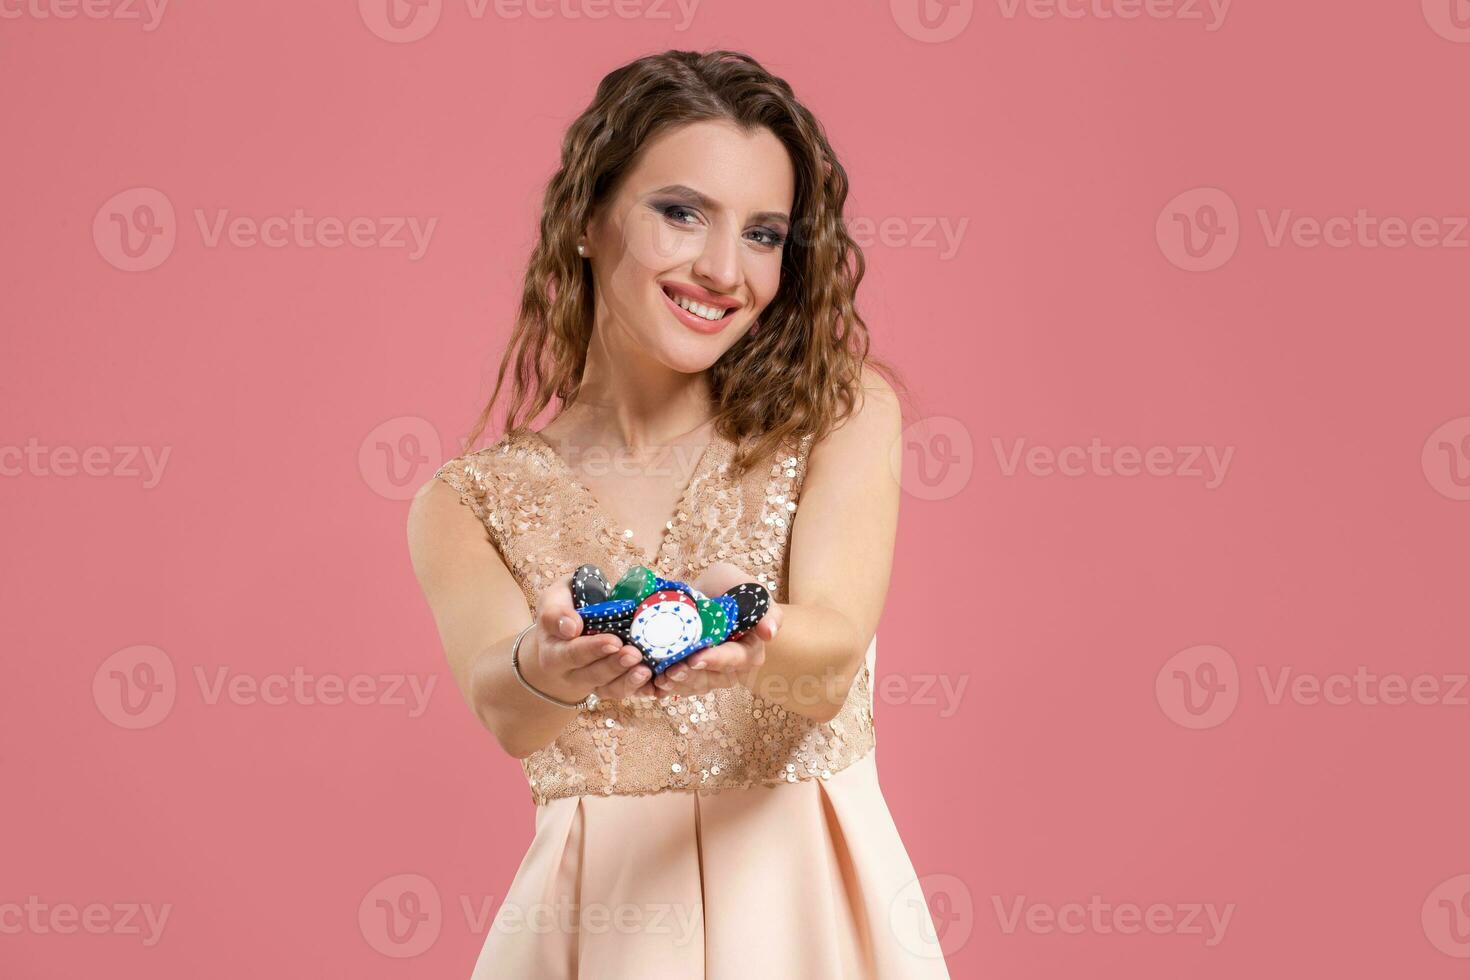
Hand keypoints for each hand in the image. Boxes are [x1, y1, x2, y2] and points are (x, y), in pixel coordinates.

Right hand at [519, 573, 652, 703]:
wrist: (565, 633)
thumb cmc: (563, 610)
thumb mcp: (552, 601)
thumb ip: (556, 612)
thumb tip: (571, 627)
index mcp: (554, 653)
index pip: (572, 654)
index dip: (593, 649)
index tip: (614, 641)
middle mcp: (571, 674)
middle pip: (593, 675)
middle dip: (615, 665)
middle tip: (634, 654)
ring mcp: (591, 683)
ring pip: (609, 688)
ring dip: (628, 680)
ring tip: (645, 670)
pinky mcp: (609, 686)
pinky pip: (623, 692)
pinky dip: (639, 688)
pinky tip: (653, 681)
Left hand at [636, 562, 782, 698]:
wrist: (711, 592)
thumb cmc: (734, 590)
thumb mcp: (753, 591)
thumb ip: (765, 610)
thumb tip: (769, 632)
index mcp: (749, 650)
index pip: (734, 659)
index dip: (715, 660)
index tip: (695, 658)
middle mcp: (732, 669)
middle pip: (711, 678)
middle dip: (689, 677)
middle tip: (670, 672)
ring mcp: (710, 675)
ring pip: (692, 685)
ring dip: (674, 684)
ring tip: (657, 678)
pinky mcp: (690, 676)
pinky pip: (677, 687)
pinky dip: (663, 687)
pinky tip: (649, 684)